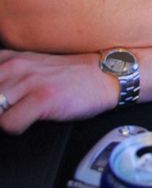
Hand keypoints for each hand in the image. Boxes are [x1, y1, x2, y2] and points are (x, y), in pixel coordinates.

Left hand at [0, 50, 117, 134]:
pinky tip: (28, 122)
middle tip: (9, 110)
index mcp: (9, 59)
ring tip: (20, 116)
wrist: (106, 75)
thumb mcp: (32, 66)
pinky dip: (15, 128)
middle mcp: (16, 67)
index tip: (1, 103)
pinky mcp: (44, 98)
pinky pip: (9, 124)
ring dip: (3, 116)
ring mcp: (29, 81)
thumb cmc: (69, 76)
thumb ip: (6, 76)